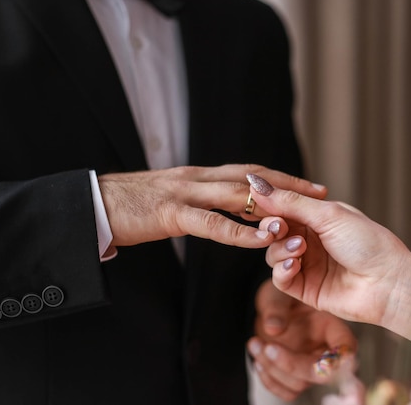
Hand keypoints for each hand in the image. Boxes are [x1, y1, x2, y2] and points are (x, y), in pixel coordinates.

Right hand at [98, 164, 326, 248]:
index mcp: (198, 176)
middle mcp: (197, 178)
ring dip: (272, 204)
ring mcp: (185, 192)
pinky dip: (239, 231)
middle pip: (252, 177)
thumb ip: (196, 202)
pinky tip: (262, 238)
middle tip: (321, 192)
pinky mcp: (171, 213)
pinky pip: (211, 223)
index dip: (279, 178)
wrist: (89, 205)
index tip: (307, 184)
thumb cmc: (127, 207)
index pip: (247, 173)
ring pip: (237, 195)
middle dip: (289, 185)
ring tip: (305, 214)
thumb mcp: (169, 200)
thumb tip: (220, 211)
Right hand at [248, 173, 410, 325]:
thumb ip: (291, 202)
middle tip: (278, 228)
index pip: (282, 208)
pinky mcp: (305, 289)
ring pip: (273, 254)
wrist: (389, 283)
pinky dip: (281, 270)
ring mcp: (307, 265)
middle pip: (273, 231)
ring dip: (280, 249)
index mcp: (318, 218)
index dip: (268, 206)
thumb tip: (256, 183)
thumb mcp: (328, 215)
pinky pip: (280, 278)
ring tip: (299, 249)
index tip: (257, 203)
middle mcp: (310, 240)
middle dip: (271, 228)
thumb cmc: (368, 244)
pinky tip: (294, 265)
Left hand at [248, 280, 355, 401]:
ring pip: (300, 384)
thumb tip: (273, 328)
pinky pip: (288, 392)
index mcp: (333, 328)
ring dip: (272, 369)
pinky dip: (269, 380)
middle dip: (292, 365)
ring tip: (254, 344)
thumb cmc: (281, 296)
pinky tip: (257, 359)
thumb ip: (276, 308)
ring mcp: (311, 367)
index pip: (345, 350)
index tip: (315, 357)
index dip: (337, 360)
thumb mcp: (278, 294)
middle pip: (322, 374)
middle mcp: (326, 351)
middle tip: (267, 347)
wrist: (270, 309)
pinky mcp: (296, 377)